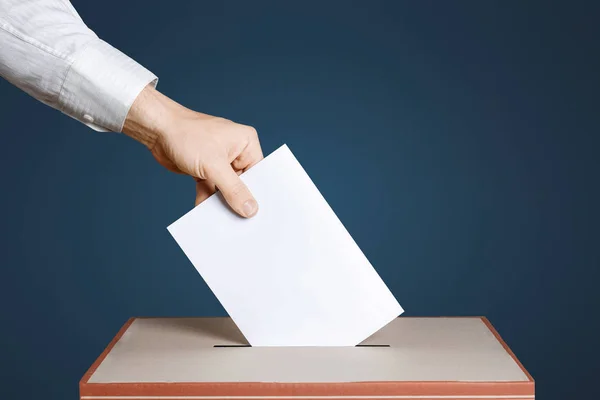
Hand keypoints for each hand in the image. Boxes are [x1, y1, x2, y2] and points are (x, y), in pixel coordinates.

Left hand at [123, 85, 262, 217]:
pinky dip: (207, 200)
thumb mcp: (214, 165)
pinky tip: (204, 213)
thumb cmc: (187, 135)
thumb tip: (250, 209)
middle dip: (238, 200)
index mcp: (246, 142)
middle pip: (243, 183)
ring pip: (225, 189)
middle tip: (240, 222)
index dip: (258, 193)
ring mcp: (220, 161)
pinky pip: (211, 189)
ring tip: (221, 220)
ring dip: (221, 203)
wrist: (157, 129)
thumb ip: (233, 189)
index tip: (258, 214)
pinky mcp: (205, 169)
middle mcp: (235, 151)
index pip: (259, 173)